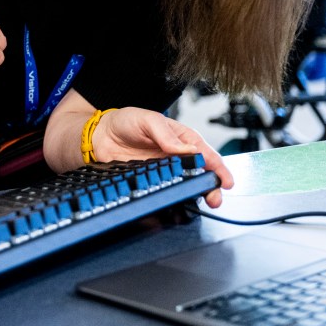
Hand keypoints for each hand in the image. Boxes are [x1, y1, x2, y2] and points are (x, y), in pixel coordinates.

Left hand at [93, 107, 233, 207]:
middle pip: (200, 173)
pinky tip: (176, 206)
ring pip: (186, 185)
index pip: (206, 153)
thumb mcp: (148, 120)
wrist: (100, 136)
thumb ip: (167, 135)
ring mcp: (165, 171)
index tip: (226, 180)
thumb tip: (189, 149)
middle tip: (215, 198)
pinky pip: (165, 192)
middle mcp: (176, 157)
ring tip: (201, 203)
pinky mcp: (152, 182)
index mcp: (182, 139)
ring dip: (194, 195)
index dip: (218, 167)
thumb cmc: (126, 122)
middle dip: (211, 186)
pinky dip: (173, 199)